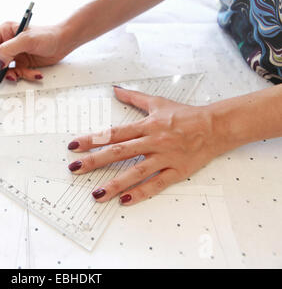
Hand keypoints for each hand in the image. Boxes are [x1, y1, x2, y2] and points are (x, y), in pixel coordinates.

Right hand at [0, 22, 69, 81]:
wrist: (64, 43)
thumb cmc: (48, 36)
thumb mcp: (27, 40)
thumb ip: (9, 49)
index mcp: (5, 31)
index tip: (5, 59)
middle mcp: (8, 42)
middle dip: (2, 67)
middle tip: (10, 72)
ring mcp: (14, 54)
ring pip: (5, 69)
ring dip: (14, 74)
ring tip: (23, 74)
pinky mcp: (22, 63)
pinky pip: (17, 73)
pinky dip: (25, 75)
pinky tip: (34, 73)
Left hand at [67, 86, 229, 205]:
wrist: (216, 126)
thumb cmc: (186, 115)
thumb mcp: (158, 103)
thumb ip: (134, 98)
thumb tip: (116, 90)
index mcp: (146, 126)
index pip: (114, 133)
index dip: (93, 139)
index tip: (74, 146)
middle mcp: (153, 141)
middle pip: (119, 152)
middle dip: (95, 161)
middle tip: (75, 168)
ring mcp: (164, 157)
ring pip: (136, 172)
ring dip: (114, 183)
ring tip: (96, 194)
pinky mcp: (177, 170)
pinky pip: (157, 184)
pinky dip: (141, 193)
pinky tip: (125, 201)